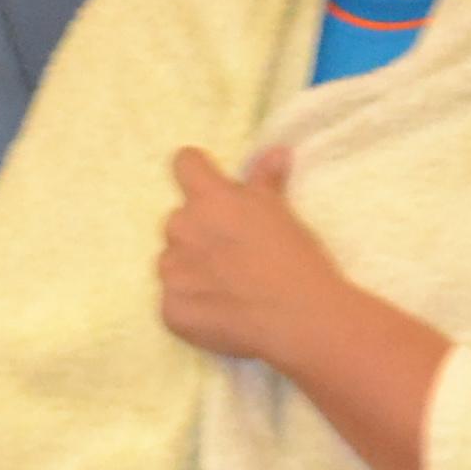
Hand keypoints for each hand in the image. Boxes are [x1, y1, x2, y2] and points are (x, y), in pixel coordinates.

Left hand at [157, 144, 342, 367]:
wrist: (300, 318)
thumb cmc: (297, 260)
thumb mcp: (283, 212)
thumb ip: (266, 180)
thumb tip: (276, 151)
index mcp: (210, 199)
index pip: (184, 164)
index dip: (197, 174)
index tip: (212, 190)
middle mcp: (182, 227)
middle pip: (178, 220)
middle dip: (199, 233)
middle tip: (233, 255)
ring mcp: (172, 270)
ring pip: (171, 261)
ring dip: (190, 270)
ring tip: (228, 288)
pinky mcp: (170, 308)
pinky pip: (172, 301)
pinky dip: (191, 306)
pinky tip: (220, 313)